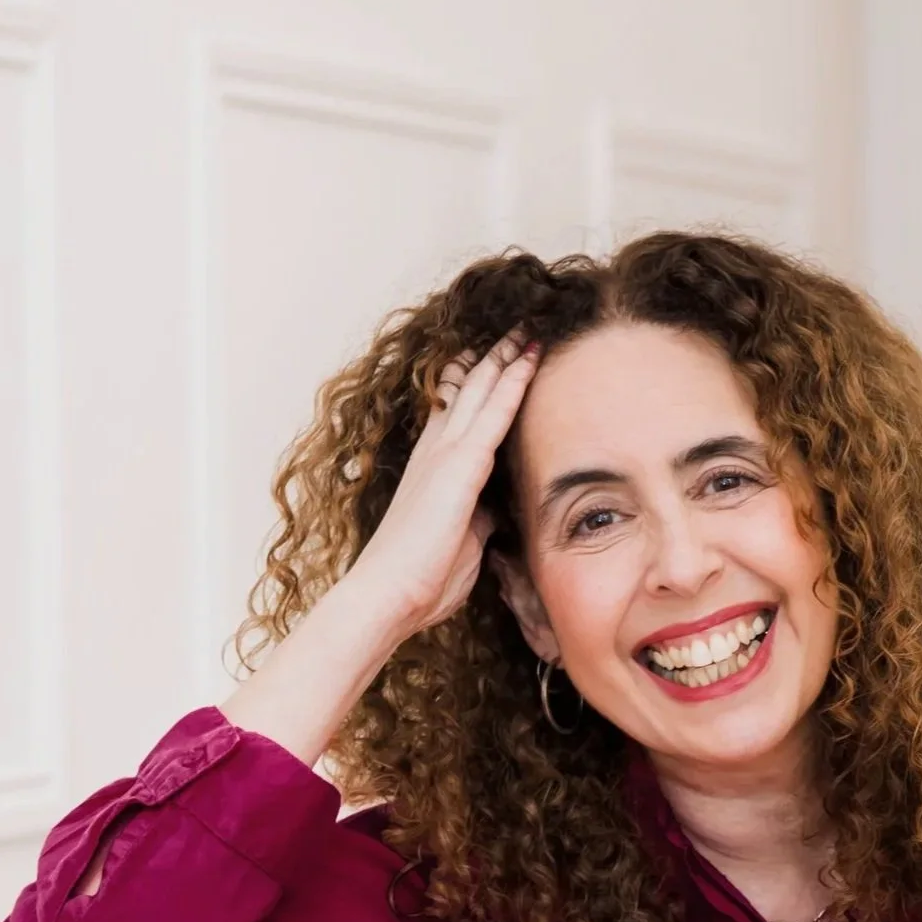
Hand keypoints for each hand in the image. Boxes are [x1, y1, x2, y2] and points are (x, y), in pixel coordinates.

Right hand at [345, 333, 539, 640]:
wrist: (390, 593)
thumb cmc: (422, 580)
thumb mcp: (462, 542)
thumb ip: (478, 520)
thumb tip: (493, 514)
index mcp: (433, 469)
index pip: (458, 413)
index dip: (477, 384)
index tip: (495, 359)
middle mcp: (436, 450)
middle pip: (469, 391)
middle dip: (494, 359)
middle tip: (517, 330)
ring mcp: (446, 454)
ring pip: (481, 390)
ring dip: (507, 358)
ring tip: (529, 328)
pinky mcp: (461, 465)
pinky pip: (494, 413)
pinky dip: (513, 383)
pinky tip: (531, 358)